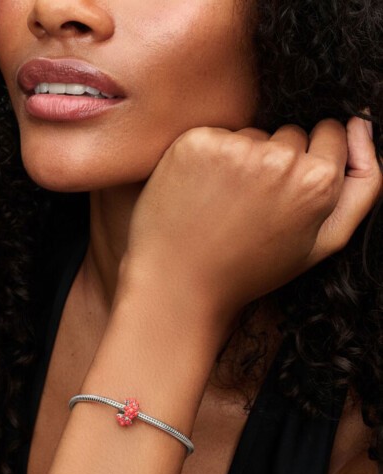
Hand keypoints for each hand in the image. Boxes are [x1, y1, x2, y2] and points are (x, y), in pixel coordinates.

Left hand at [121, 116, 381, 319]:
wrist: (180, 282)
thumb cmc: (251, 268)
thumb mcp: (322, 243)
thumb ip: (361, 186)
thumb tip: (361, 125)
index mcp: (317, 181)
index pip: (328, 134)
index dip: (310, 158)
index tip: (289, 184)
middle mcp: (278, 158)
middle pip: (289, 133)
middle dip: (278, 159)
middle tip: (253, 203)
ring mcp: (233, 148)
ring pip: (251, 134)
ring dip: (242, 158)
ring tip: (225, 202)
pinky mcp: (194, 144)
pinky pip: (214, 135)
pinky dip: (209, 156)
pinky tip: (201, 190)